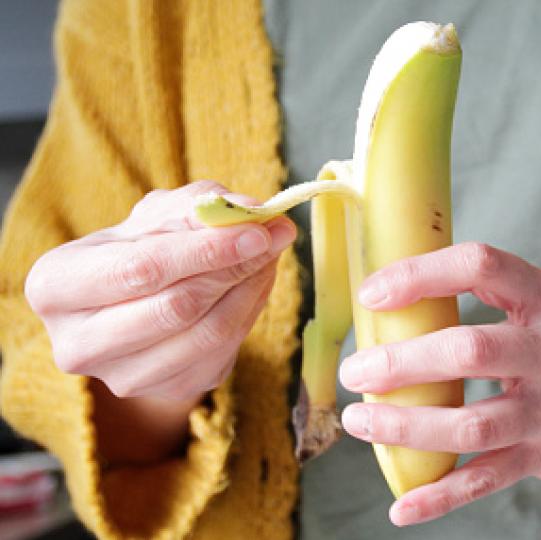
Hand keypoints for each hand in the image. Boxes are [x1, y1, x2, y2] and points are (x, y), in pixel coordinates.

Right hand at [25, 181, 295, 400]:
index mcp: (53, 286)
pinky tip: (258, 281)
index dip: (205, 249)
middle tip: (276, 235)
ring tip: (271, 253)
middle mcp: (77, 342)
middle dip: (235, 266)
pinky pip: (224, 350)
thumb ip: (199, 205)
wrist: (134, 305)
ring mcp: (122, 377)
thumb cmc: (138, 250)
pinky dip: (251, 310)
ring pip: (207, 332)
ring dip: (251, 288)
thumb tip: (248, 209)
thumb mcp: (155, 216)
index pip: (141, 269)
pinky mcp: (168, 391)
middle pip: (176, 306)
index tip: (258, 228)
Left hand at [338, 243, 540, 525]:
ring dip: (405, 426)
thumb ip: (495, 302)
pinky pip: (487, 479)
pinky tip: (402, 507)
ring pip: (471, 422)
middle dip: (400, 362)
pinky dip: (441, 496)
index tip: (372, 293)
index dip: (421, 274)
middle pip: (469, 350)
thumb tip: (401, 302)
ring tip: (361, 422)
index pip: (482, 266)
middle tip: (356, 372)